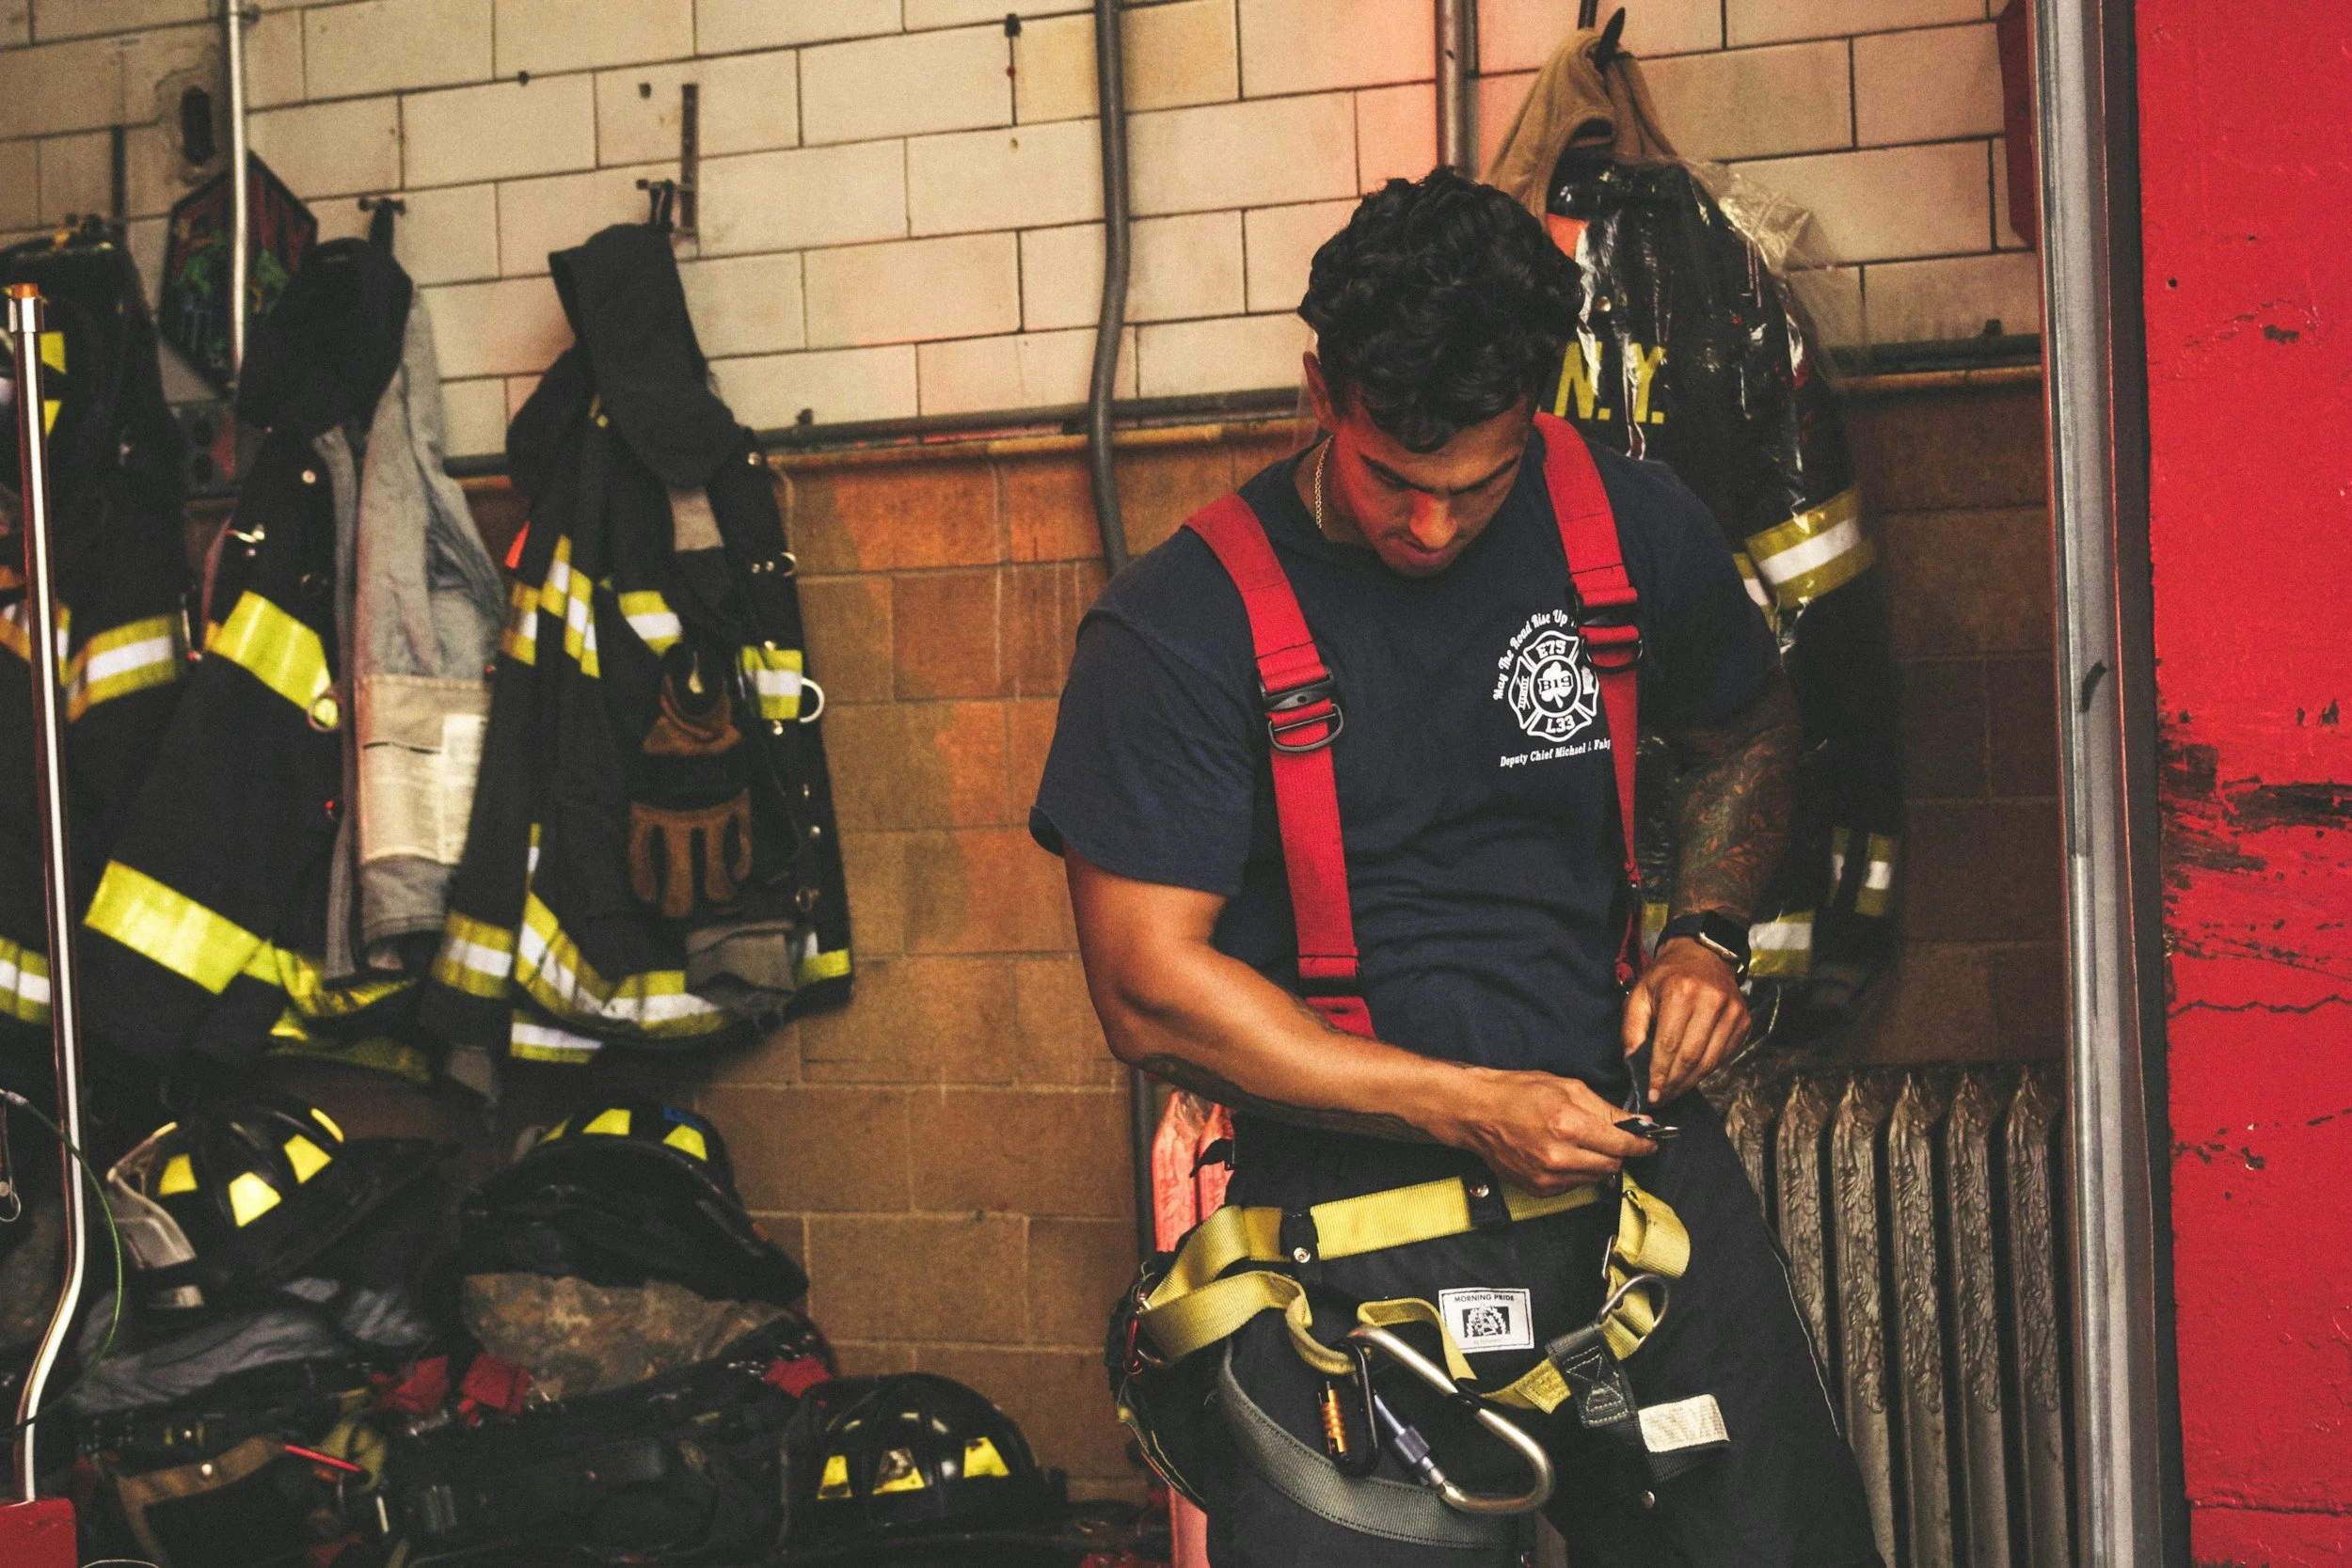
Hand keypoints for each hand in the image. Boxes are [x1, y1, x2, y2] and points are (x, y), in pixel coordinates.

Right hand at [1448, 1068, 1657, 1194]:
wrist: (1476, 1112)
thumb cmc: (1516, 1092)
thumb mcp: (1566, 1087)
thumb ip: (1604, 1108)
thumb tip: (1635, 1123)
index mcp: (1569, 1124)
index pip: (1621, 1144)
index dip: (1641, 1144)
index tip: (1650, 1143)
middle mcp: (1559, 1156)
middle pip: (1612, 1165)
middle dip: (1618, 1152)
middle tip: (1613, 1139)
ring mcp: (1547, 1176)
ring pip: (1595, 1178)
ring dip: (1597, 1163)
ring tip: (1579, 1143)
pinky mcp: (1538, 1188)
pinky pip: (1573, 1186)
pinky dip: (1576, 1172)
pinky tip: (1562, 1154)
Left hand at [1622, 936, 1749, 1103]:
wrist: (1703, 955)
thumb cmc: (1666, 977)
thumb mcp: (1640, 994)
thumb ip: (1632, 1028)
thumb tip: (1632, 1062)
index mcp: (1681, 993)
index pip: (1669, 1045)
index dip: (1659, 1074)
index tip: (1651, 1093)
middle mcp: (1711, 1002)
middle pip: (1691, 1057)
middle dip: (1674, 1083)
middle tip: (1661, 1098)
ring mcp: (1732, 1012)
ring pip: (1710, 1061)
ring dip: (1690, 1082)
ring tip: (1674, 1091)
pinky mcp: (1743, 1020)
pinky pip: (1724, 1056)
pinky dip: (1707, 1070)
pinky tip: (1692, 1075)